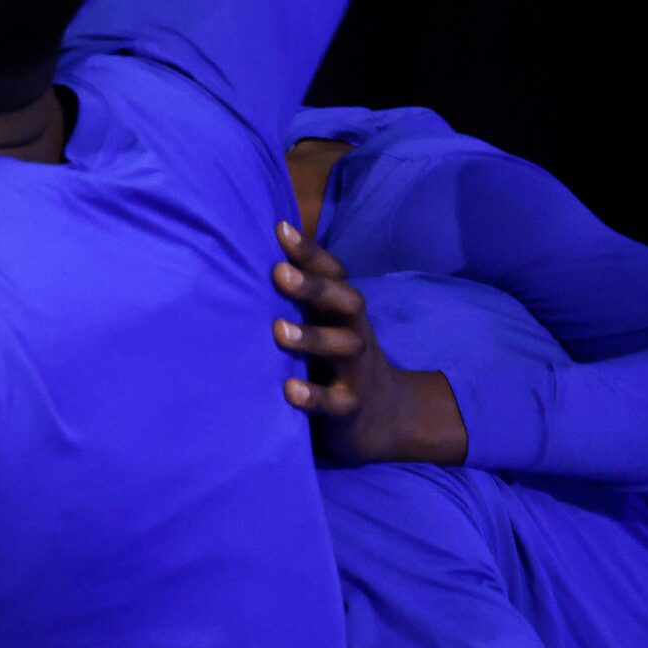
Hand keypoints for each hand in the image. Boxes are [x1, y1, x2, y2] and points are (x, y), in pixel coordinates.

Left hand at [272, 223, 467, 464]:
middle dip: (314, 286)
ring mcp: (357, 371)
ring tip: (278, 329)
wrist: (388, 418)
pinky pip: (338, 402)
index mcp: (344, 313)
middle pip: (346, 302)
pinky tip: (290, 390)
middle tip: (279, 272)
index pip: (334, 275)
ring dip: (312, 337)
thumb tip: (259, 253)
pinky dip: (315, 396)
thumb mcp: (327, 327)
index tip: (280, 229)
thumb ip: (302, 299)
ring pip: (344, 348)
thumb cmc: (338, 362)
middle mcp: (355, 335)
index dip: (311, 252)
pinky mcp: (353, 408)